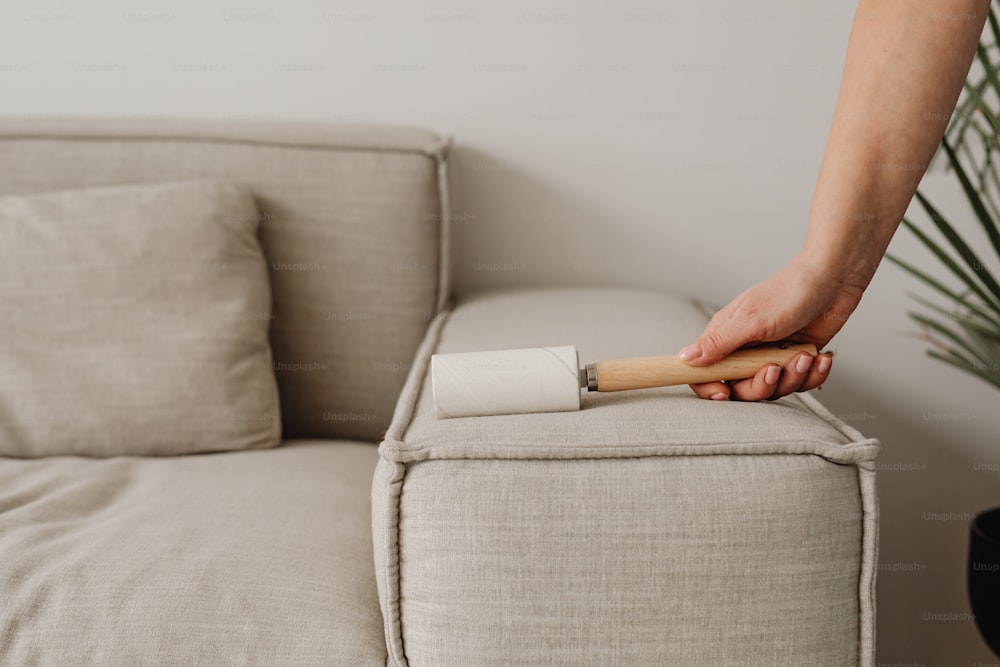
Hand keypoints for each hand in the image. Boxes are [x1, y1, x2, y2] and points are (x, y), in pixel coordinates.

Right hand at [678, 253, 865, 400]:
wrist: (833, 279)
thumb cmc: (789, 292)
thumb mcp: (750, 321)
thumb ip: (718, 343)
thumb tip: (684, 358)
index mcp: (726, 338)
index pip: (705, 373)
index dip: (710, 387)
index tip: (724, 393)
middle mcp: (746, 350)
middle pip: (742, 389)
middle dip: (761, 386)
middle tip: (775, 370)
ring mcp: (772, 356)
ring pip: (774, 388)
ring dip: (793, 377)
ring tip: (803, 356)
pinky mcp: (796, 358)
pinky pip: (800, 382)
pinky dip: (812, 374)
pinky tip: (818, 358)